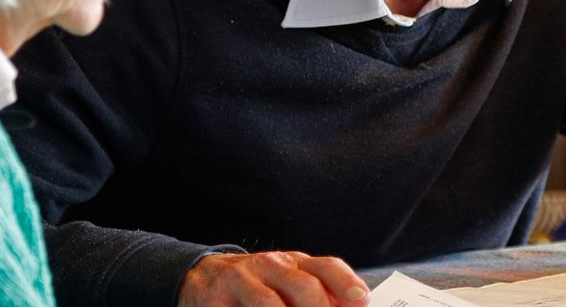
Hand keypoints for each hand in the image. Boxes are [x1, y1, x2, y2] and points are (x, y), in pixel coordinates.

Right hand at [180, 251, 369, 306]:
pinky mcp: (214, 302)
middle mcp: (269, 267)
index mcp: (293, 263)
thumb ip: (317, 293)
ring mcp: (240, 281)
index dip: (346, 284)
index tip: (362, 301)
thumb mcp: (287, 282)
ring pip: (269, 304)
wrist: (203, 276)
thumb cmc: (258, 285)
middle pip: (303, 287)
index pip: (326, 267)